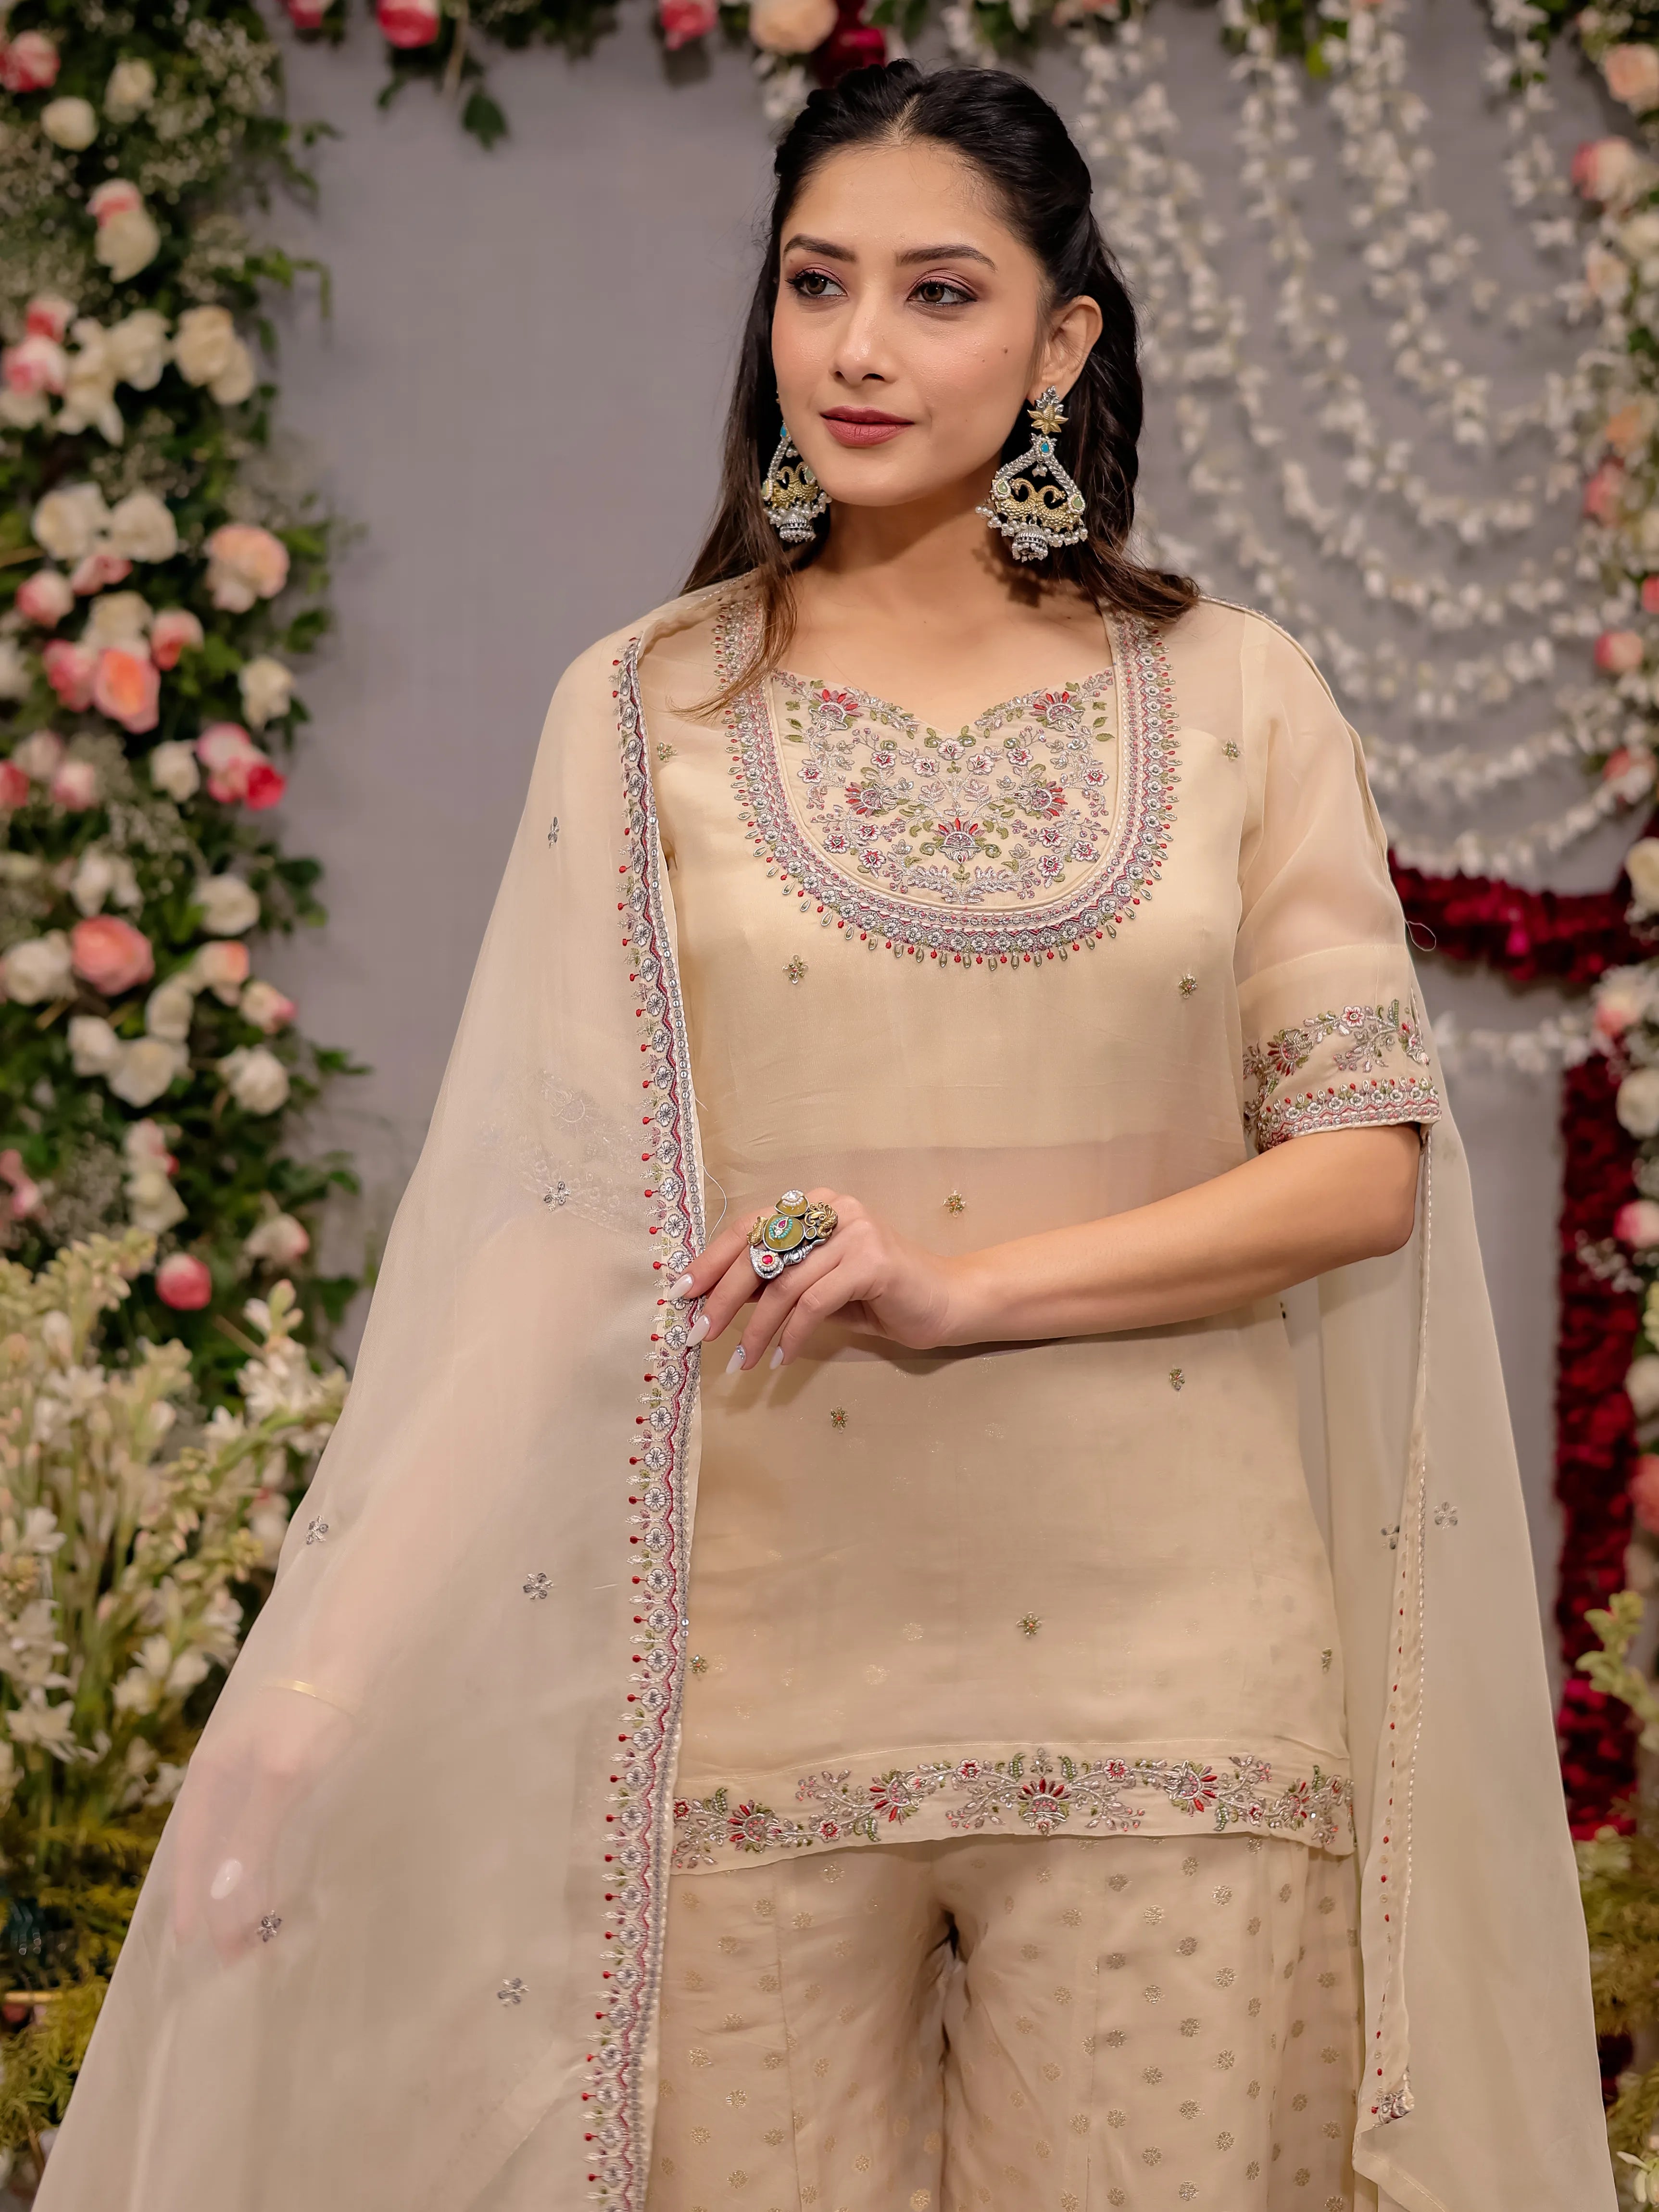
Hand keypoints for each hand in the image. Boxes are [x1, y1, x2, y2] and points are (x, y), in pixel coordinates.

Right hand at [171, 1682, 353, 1960]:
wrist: (350, 1659)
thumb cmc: (311, 1714)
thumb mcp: (280, 1778)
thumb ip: (251, 1839)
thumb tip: (223, 1905)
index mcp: (210, 1777)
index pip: (191, 1849)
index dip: (191, 1895)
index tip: (189, 1943)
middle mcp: (225, 1778)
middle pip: (212, 1850)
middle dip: (218, 1901)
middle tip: (233, 1953)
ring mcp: (255, 1774)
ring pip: (239, 1843)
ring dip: (243, 1887)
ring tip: (254, 1932)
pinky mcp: (288, 1772)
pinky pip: (265, 1831)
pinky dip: (265, 1863)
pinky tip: (275, 1884)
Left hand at [674, 1187, 964, 1369]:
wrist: (946, 1302)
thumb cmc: (878, 1297)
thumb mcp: (816, 1285)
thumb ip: (775, 1281)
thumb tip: (716, 1296)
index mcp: (814, 1207)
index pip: (749, 1227)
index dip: (711, 1259)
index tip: (681, 1292)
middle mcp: (832, 1209)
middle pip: (760, 1252)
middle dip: (723, 1297)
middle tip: (700, 1334)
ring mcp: (854, 1231)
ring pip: (784, 1283)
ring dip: (756, 1328)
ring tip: (741, 1362)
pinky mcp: (873, 1261)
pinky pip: (815, 1303)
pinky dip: (792, 1336)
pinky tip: (780, 1359)